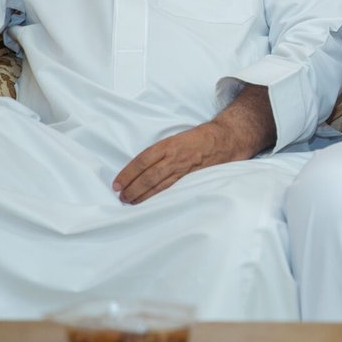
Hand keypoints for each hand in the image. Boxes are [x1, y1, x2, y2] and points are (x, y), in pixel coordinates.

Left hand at [112, 120, 242, 202]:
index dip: (128, 173)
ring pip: (159, 185)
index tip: (117, 183)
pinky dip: (159, 197)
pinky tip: (149, 203)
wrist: (224, 140)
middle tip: (121, 196)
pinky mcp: (191, 178)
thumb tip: (139, 168)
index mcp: (168, 145)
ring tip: (130, 202)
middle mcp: (175, 157)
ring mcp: (184, 169)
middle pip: (148, 176)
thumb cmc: (197, 138)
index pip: (142, 160)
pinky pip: (172, 189)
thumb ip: (160, 152)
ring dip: (142, 195)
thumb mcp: (176, 138)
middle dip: (132, 188)